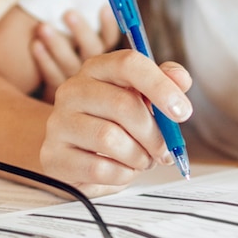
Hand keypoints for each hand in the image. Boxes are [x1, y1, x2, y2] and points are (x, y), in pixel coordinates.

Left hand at [31, 8, 121, 101]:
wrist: (77, 120)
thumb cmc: (86, 76)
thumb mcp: (97, 59)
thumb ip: (98, 40)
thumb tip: (103, 5)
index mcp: (111, 63)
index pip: (112, 41)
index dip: (108, 25)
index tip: (104, 8)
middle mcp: (98, 75)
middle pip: (92, 51)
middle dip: (80, 30)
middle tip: (68, 13)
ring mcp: (79, 87)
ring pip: (70, 64)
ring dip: (57, 44)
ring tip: (43, 27)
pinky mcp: (62, 97)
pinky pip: (53, 76)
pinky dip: (44, 61)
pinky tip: (36, 45)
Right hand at [39, 51, 192, 190]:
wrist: (75, 151)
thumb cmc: (115, 121)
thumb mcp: (141, 98)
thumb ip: (164, 83)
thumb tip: (181, 78)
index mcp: (98, 68)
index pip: (129, 64)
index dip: (160, 86)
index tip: (183, 112)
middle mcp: (73, 90)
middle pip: (124, 105)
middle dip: (155, 134)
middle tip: (165, 150)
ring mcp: (59, 122)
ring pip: (111, 139)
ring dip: (139, 156)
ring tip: (143, 159)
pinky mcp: (54, 155)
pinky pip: (99, 168)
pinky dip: (123, 174)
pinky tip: (124, 169)